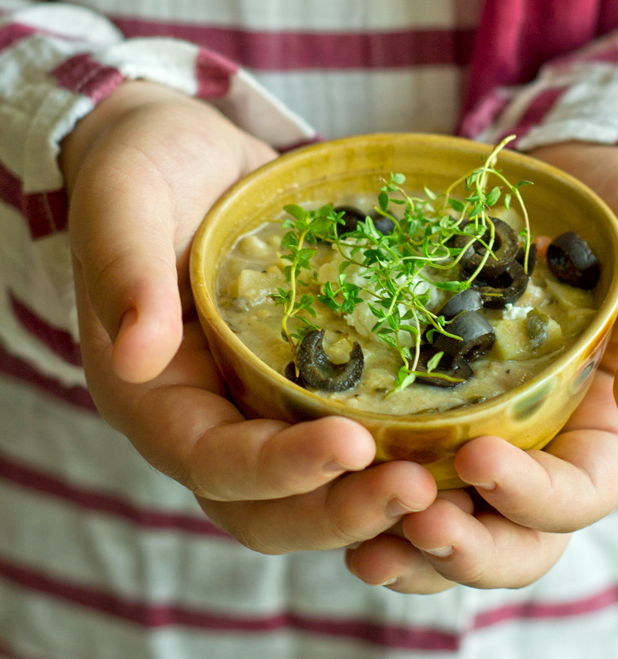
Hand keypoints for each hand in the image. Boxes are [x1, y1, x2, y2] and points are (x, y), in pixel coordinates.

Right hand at [63, 82, 436, 552]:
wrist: (182, 149)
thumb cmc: (142, 167)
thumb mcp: (126, 202)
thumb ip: (127, 272)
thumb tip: (135, 357)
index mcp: (150, 395)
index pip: (211, 461)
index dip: (280, 468)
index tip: (354, 445)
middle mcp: (204, 416)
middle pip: (266, 506)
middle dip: (339, 509)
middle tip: (420, 490)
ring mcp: (256, 402)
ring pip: (310, 491)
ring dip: (370, 498)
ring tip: (442, 480)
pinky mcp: (301, 379)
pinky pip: (344, 433)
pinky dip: (389, 452)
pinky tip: (450, 436)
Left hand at [346, 143, 617, 592]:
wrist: (586, 182)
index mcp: (608, 434)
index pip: (578, 495)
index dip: (531, 495)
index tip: (480, 457)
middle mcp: (544, 449)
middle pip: (511, 538)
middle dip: (463, 545)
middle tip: (413, 522)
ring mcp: (486, 427)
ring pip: (451, 519)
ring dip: (407, 543)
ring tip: (361, 541)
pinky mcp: (433, 398)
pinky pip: (403, 459)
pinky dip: (369, 486)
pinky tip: (327, 480)